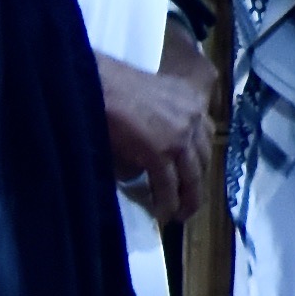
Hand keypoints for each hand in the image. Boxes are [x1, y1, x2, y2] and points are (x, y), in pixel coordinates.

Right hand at [100, 48, 214, 227]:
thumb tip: (150, 156)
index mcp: (189, 98)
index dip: (200, 156)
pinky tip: (164, 213)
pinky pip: (169, 183)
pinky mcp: (161, 152)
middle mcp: (192, 116)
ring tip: (180, 213)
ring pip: (191, 175)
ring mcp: (180, 135)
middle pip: (203, 156)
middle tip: (190, 198)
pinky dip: (167, 201)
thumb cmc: (106, 85)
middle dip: (197, 180)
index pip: (205, 133)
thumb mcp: (146, 98)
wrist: (89, 82)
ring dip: (187, 197)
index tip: (195, 171)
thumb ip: (159, 123)